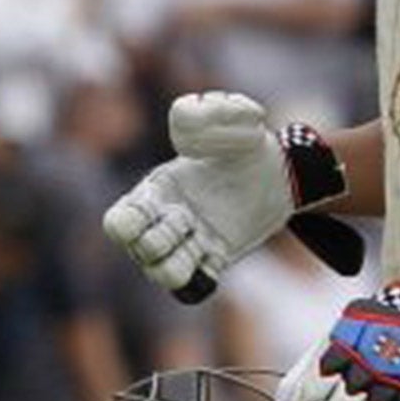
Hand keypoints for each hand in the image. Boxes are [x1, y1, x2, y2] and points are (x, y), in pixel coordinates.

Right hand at [103, 93, 344, 297]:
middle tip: (183, 220)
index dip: (125, 225)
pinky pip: (197, 284)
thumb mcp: (229, 118)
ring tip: (197, 243)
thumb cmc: (244, 142)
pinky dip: (198, 283)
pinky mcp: (217, 257)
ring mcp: (191, 242)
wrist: (278, 171)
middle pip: (140, 249)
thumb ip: (203, 116)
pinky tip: (211, 264)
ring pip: (162, 272)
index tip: (148, 215)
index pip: (121, 220)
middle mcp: (167, 220)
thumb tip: (186, 117)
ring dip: (173, 267)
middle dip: (156, 241)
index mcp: (158, 189)